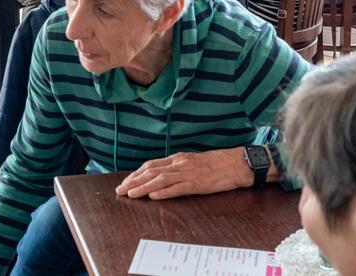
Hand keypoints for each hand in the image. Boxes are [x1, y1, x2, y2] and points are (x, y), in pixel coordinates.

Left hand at [115, 148, 251, 199]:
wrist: (236, 163)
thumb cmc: (216, 164)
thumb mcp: (193, 162)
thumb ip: (177, 167)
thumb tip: (162, 175)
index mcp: (178, 158)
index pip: (151, 165)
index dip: (136, 174)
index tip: (125, 182)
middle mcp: (179, 164)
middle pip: (151, 172)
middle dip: (133, 181)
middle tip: (120, 190)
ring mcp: (187, 173)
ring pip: (160, 180)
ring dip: (143, 187)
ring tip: (130, 194)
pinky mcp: (197, 184)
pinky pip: (177, 188)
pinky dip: (164, 192)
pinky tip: (153, 196)